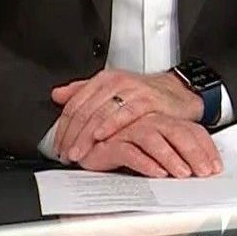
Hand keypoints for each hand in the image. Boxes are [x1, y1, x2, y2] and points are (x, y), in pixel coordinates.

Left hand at [51, 68, 199, 162]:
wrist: (179, 94)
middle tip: (65, 154)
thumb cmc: (145, 97)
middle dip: (71, 136)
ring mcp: (131, 90)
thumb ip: (83, 92)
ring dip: (86, 137)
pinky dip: (110, 126)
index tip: (58, 146)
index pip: (74, 104)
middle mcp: (115, 82)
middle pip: (84, 111)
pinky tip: (101, 138)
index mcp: (102, 80)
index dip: (63, 128)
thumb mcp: (112, 92)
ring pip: (100, 113)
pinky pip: (125, 113)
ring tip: (79, 154)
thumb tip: (57, 95)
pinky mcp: (147, 100)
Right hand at [74, 111, 223, 177]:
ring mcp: (130, 132)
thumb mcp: (161, 155)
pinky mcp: (110, 144)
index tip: (215, 167)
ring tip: (182, 174)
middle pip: (177, 132)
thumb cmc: (127, 153)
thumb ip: (180, 156)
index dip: (206, 148)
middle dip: (194, 153)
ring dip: (170, 157)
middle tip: (204, 172)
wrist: (91, 152)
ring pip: (154, 140)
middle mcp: (149, 124)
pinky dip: (145, 162)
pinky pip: (129, 151)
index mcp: (165, 123)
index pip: (192, 130)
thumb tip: (207, 170)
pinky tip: (156, 173)